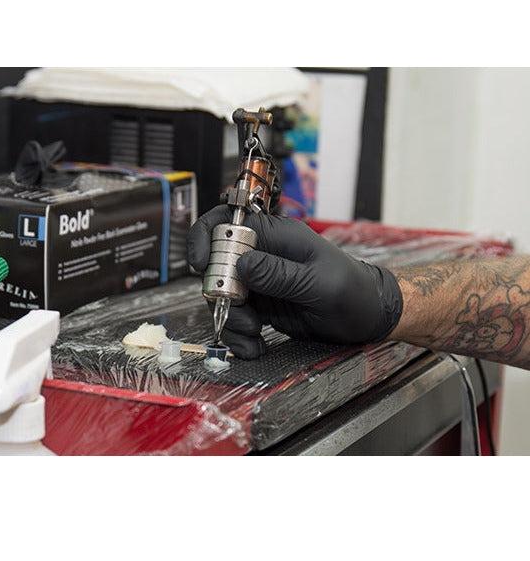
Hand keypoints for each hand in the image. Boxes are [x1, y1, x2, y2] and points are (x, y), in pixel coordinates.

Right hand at [187, 206, 402, 358]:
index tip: (201, 265)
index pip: (230, 222)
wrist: (368, 317)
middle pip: (219, 266)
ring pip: (225, 296)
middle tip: (244, 316)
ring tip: (254, 336)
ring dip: (232, 320)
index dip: (207, 237)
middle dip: (222, 295)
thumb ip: (279, 274)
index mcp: (277, 237)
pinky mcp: (262, 305)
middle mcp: (264, 256)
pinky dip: (240, 336)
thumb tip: (241, 264)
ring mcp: (261, 282)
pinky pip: (237, 317)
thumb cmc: (352, 291)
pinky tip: (256, 346)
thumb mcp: (319, 283)